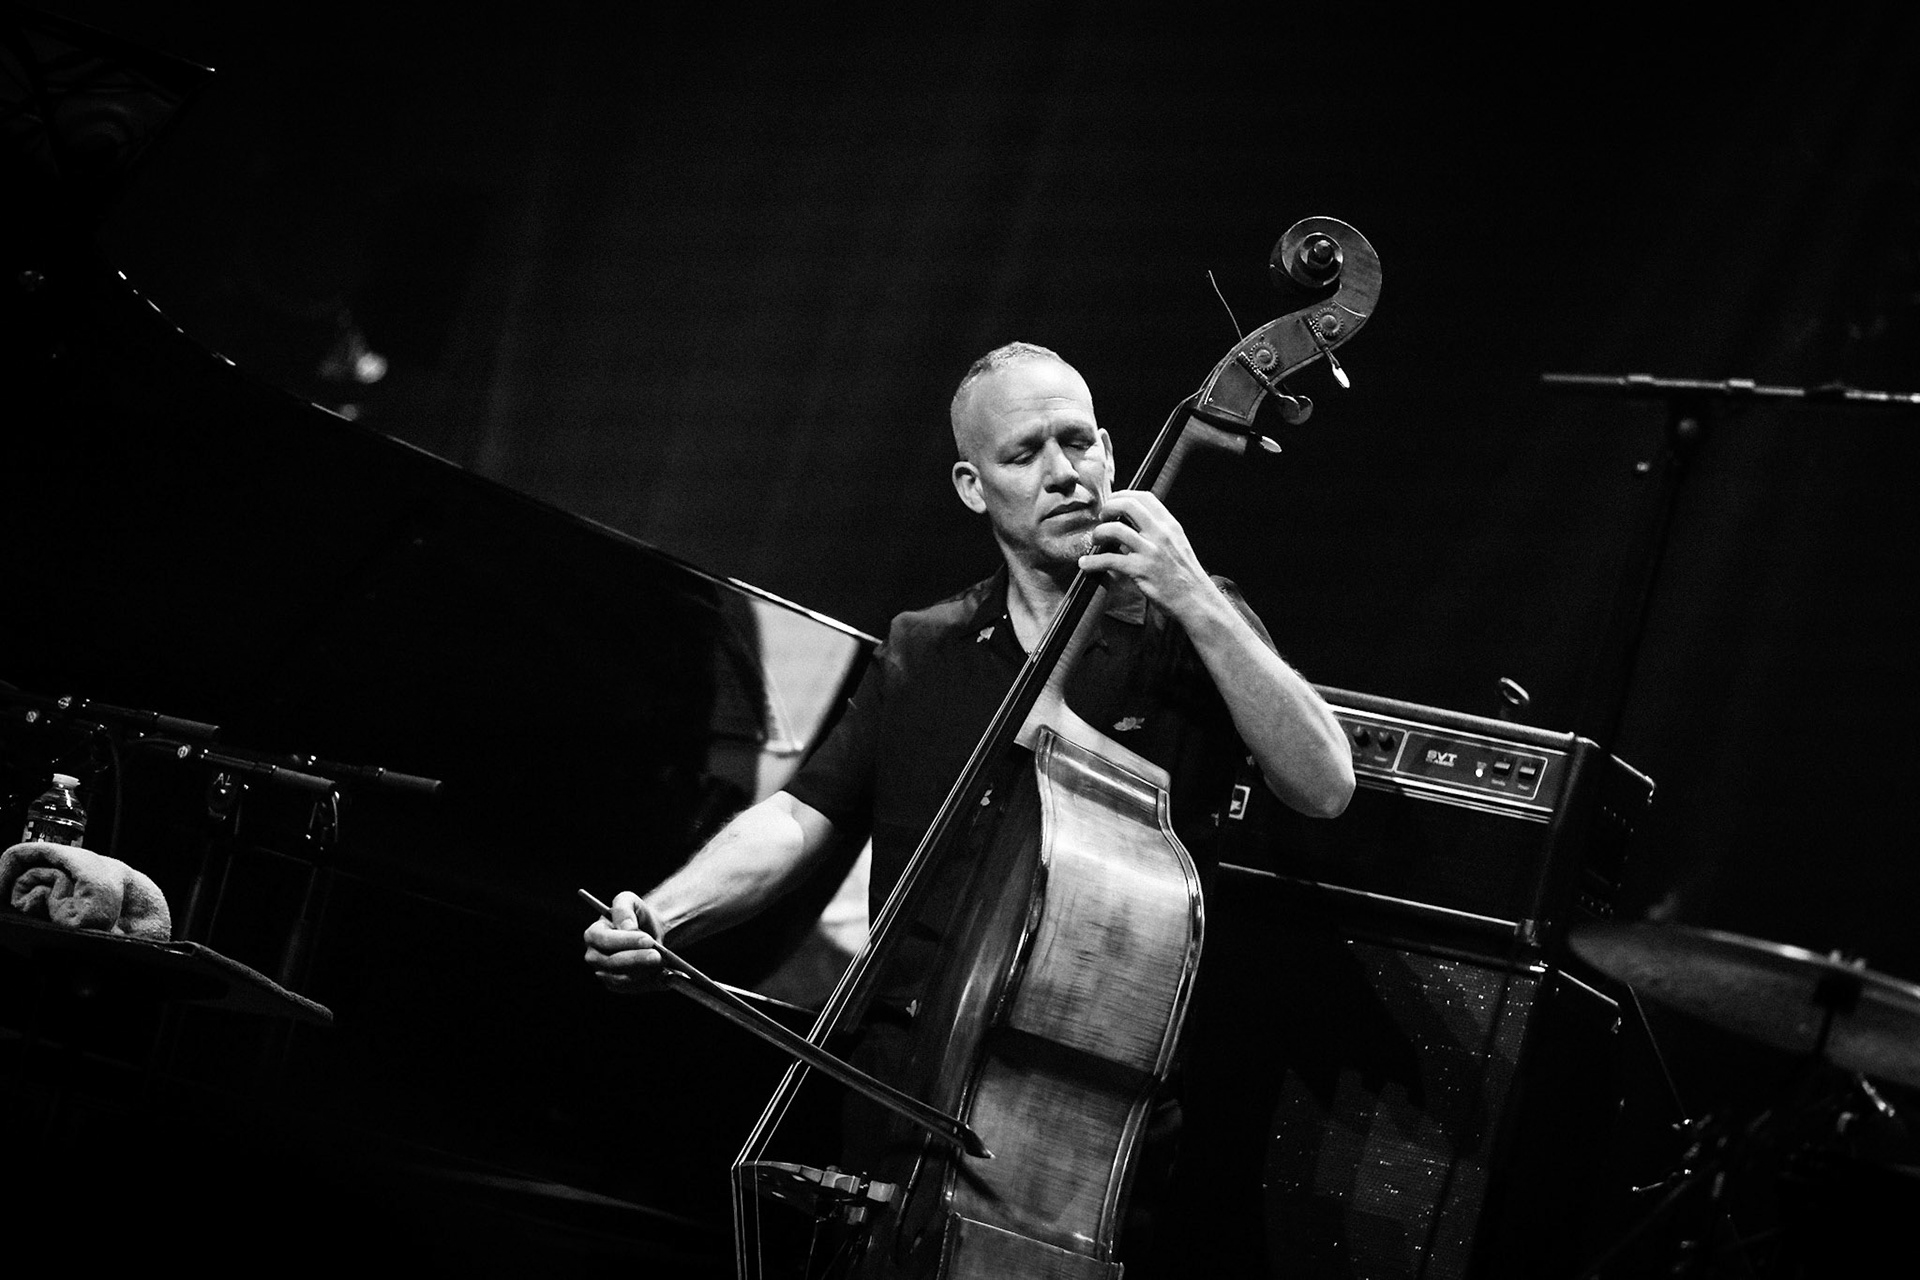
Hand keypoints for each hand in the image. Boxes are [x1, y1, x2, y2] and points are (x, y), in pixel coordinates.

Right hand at [583, 890, 673, 993]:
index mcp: (593, 934)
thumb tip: (627, 927)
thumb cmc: (635, 914)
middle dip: (637, 959)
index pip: (604, 940)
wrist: (648, 930)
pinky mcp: (618, 985)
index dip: (625, 941)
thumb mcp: (628, 900)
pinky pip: (633, 988)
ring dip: (644, 972)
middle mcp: (594, 956)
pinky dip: (649, 983)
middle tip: (658, 956)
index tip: (647, 940)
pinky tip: (665, 976)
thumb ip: (623, 910)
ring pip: (622, 979)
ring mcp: (604, 973)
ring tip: (663, 964)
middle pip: (612, 963)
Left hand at [1077, 489, 1213, 619]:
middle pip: (1127, 505)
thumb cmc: (1184, 574)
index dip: (1123, 495)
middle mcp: (1161, 534)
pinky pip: (1109, 560)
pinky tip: (1085, 564)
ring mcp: (1151, 551)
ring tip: (1094, 540)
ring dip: (1098, 533)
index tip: (1112, 502)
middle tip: (1101, 518)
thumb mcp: (1176, 544)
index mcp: (1169, 525)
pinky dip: (1092, 562)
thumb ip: (1157, 531)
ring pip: (1115, 530)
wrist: (1195, 599)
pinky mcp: (1141, 570)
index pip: (1144, 497)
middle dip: (1108, 507)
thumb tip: (1131, 524)